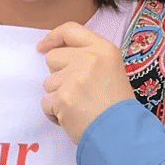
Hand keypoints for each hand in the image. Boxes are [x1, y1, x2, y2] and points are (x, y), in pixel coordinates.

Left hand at [39, 22, 133, 141]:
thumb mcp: (112, 70)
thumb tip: (55, 54)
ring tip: (79, 107)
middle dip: (58, 75)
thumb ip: (89, 59)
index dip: (53, 37)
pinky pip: (46, 103)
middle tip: (78, 91)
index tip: (42, 47)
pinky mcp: (63, 98)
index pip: (70, 30)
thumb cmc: (118, 106)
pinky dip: (55, 113)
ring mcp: (74, 78)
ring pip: (48, 82)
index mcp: (103, 49)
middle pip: (52, 57)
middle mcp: (88, 59)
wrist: (122, 134)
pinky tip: (73, 118)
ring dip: (58, 96)